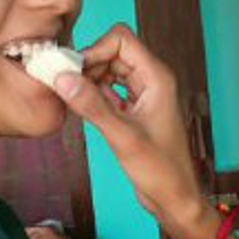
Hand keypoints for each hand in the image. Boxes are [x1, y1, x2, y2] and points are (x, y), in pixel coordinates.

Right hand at [53, 23, 215, 238]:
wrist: (175, 199)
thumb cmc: (161, 171)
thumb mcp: (122, 137)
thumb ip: (92, 106)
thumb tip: (62, 78)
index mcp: (157, 78)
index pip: (121, 40)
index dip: (95, 50)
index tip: (74, 71)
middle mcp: (152, 81)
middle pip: (113, 52)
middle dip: (89, 64)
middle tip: (66, 85)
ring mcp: (144, 96)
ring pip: (110, 71)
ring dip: (89, 79)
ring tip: (71, 97)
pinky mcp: (135, 111)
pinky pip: (110, 91)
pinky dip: (94, 95)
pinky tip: (81, 108)